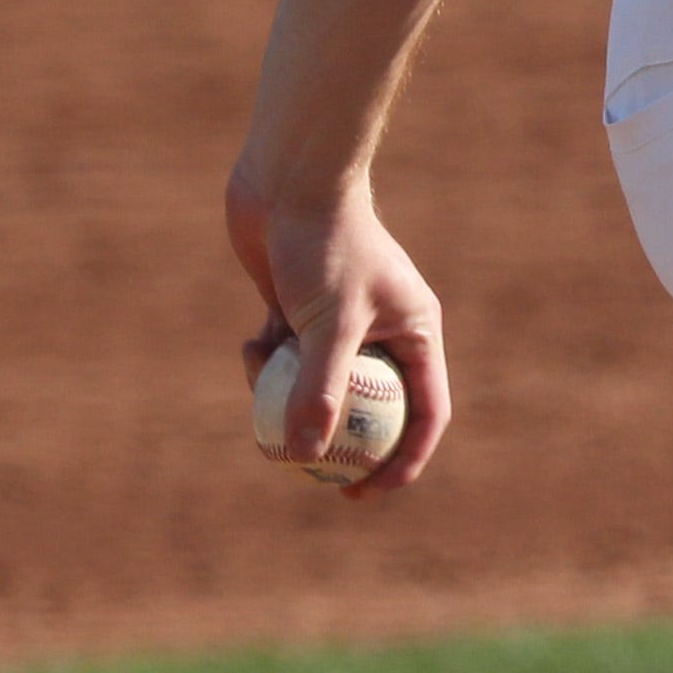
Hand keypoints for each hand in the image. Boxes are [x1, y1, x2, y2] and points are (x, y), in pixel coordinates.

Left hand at [226, 159, 449, 494]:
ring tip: (263, 385)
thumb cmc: (325, 243)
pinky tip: (249, 346)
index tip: (363, 494)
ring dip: (286, 395)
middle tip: (308, 476)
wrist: (289, 178)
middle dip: (336, 443)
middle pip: (369, 408)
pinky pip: (284, 360)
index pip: (423, 414)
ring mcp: (338, 322)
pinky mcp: (296, 311)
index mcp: (414, 332)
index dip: (401, 462)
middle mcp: (382, 331)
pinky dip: (264, 364)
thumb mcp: (329, 324)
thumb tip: (303, 457)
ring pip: (317, 386)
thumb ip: (320, 391)